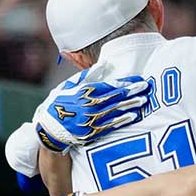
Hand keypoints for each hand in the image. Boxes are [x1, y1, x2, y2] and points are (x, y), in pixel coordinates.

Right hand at [34, 74, 150, 152]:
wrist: (49, 129)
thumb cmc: (60, 104)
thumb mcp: (69, 86)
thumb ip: (87, 75)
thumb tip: (104, 64)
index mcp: (85, 91)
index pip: (110, 85)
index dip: (126, 82)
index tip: (139, 79)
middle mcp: (89, 105)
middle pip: (116, 97)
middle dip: (132, 92)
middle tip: (147, 87)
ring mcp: (91, 119)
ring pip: (116, 110)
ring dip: (131, 105)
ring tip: (143, 100)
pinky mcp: (92, 132)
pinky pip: (111, 125)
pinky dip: (122, 120)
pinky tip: (133, 116)